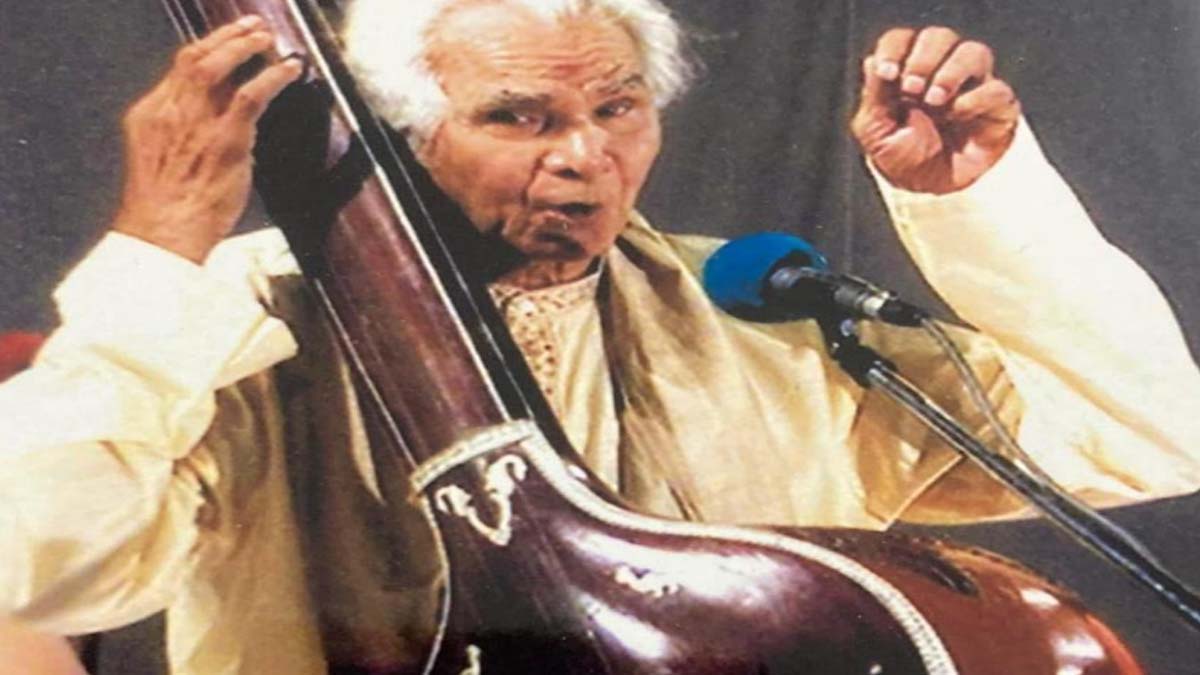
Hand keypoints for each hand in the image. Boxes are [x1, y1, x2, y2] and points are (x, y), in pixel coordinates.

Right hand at [112, 15, 302, 262]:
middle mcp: (171, 112)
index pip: (178, 70)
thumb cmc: (165, 213)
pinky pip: (251, 94)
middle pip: (196, 57)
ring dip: (247, 47)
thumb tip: (214, 131)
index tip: (224, 42)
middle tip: (251, 27)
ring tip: (268, 39)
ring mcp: (198, 124)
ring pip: (221, 67)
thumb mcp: (160, 165)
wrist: (161, 236)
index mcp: (150, 117)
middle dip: (226, 37)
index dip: (207, 51)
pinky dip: (273, 77)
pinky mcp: (226, 140)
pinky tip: (289, 70)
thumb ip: (181, 139)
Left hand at [850, 27, 1020, 193]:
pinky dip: (975, 100)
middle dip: (923, 59)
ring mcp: (973, 86)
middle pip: (939, 37)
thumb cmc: (900, 156)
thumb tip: (874, 62)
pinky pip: (996, 90)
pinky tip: (957, 116)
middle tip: (911, 89)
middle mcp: (941, 70)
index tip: (887, 74)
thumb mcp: (875, 131)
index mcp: (907, 70)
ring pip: (974, 53)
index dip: (895, 49)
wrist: (926, 190)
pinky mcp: (997, 108)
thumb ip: (875, 96)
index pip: (903, 40)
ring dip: (951, 72)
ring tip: (935, 100)